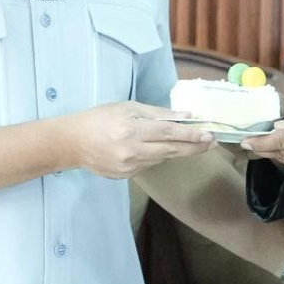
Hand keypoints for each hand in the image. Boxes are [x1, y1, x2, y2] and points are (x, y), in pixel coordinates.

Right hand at [57, 101, 212, 178]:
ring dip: (177, 151)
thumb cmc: (100, 118)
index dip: (190, 135)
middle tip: (211, 143)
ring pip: (162, 158)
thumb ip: (157, 113)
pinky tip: (158, 148)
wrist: (72, 143)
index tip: (208, 135)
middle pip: (171, 150)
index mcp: (131, 130)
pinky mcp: (126, 176)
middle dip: (193, 147)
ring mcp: (128, 167)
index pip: (168, 133)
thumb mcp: (128, 107)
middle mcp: (131, 151)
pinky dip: (158, 156)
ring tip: (190, 143)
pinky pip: (149, 164)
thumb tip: (185, 115)